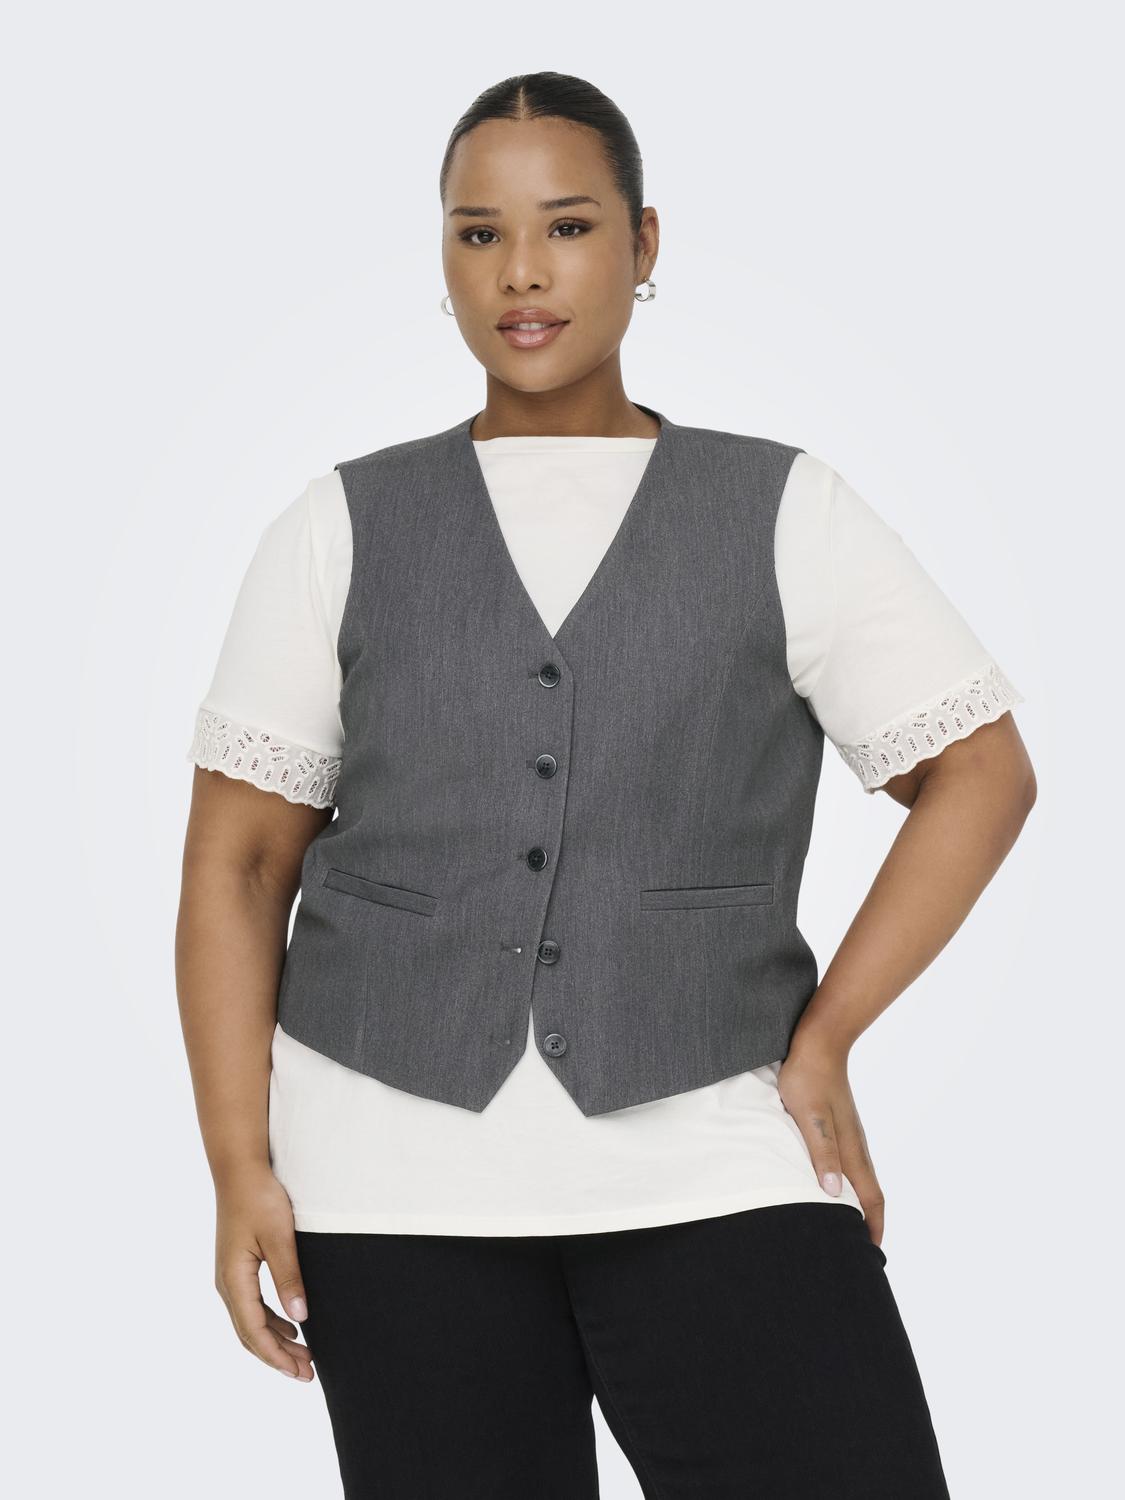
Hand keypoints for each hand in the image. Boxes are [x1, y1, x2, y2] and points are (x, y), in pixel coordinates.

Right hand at [214, 1164, 314, 1381]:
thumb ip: (288, 1277)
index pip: (254, 1332)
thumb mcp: (279, 1237)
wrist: (239, 1170)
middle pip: (250, 1333)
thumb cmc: (259, 1198)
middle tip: (307, 1374)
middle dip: (278, 1356)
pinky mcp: (237, 1268)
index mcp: (234, 1280)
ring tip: (303, 1356)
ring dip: (276, 1340)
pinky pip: (252, 1306)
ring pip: (251, 1322)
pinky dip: (271, 1321)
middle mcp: (227, 1284)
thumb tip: (300, 1317)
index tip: (301, 1373)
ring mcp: (230, 1276)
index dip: (277, 1356)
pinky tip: (291, 1325)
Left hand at [776, 1042, 884, 1247]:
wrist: (819, 1043)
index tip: (870, 1253)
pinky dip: (847, 1182)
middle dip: (868, 1222)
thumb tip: (836, 1195)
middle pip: (869, 1193)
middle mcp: (855, 1145)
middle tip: (857, 1248)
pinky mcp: (840, 1123)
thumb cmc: (808, 1079)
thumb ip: (823, 1153)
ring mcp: (849, 1134)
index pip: (870, 1198)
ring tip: (845, 1224)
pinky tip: (832, 1183)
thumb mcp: (810, 1118)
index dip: (872, 1226)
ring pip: (859, 1177)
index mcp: (851, 1149)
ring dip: (857, 1203)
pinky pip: (849, 1162)